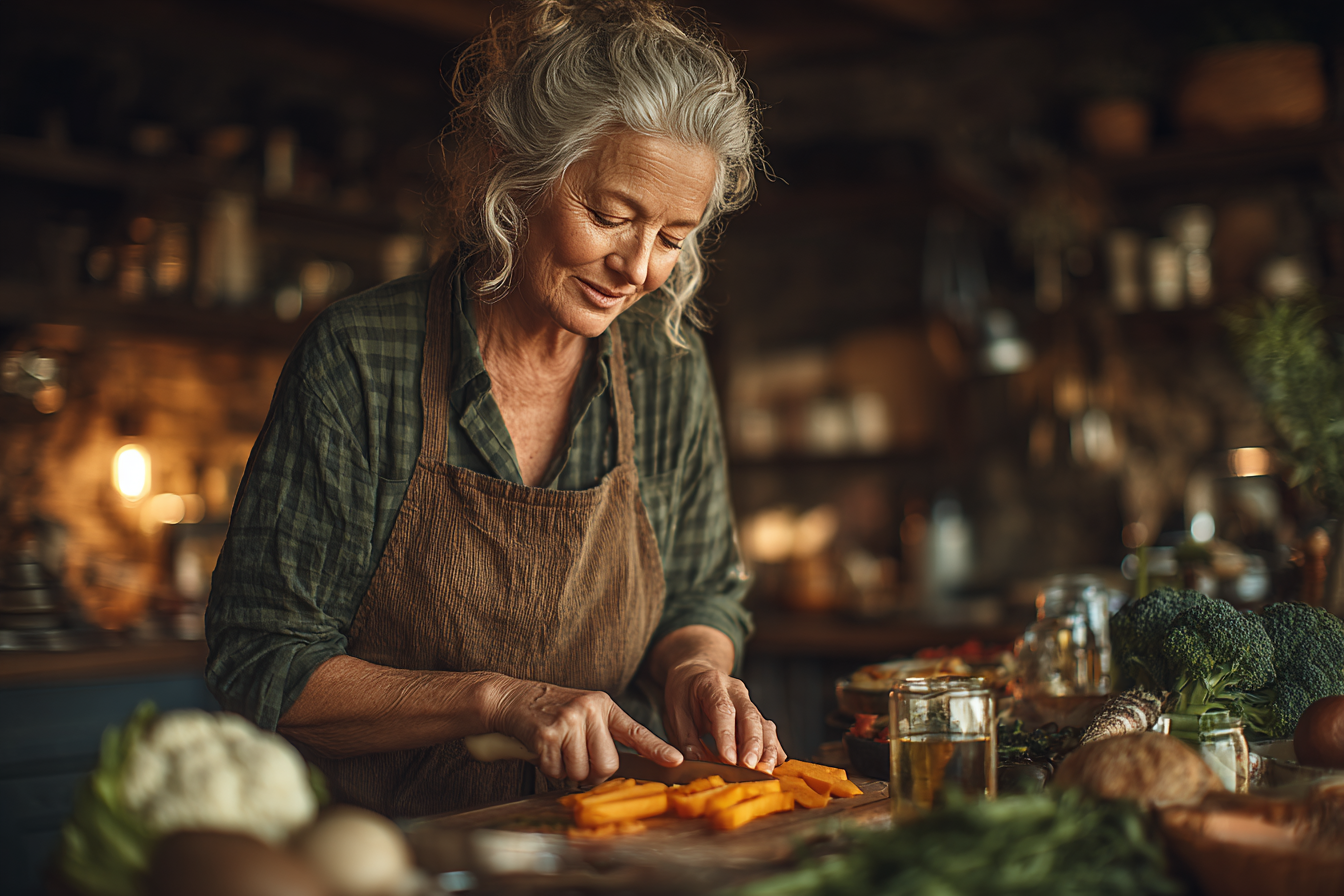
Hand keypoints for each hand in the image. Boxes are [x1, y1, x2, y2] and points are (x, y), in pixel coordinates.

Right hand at [485, 676, 681, 783]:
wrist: (513, 698)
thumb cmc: (551, 712)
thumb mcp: (583, 713)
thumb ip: (601, 736)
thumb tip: (612, 771)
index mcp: (603, 705)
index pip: (636, 731)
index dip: (657, 748)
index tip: (676, 760)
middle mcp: (589, 709)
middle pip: (607, 764)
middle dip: (591, 772)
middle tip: (575, 759)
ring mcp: (568, 720)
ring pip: (580, 771)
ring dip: (566, 771)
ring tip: (556, 750)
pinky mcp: (547, 733)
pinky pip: (556, 770)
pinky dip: (548, 768)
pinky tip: (542, 749)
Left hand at [662, 660, 785, 770]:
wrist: (696, 674)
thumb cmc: (684, 694)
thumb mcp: (675, 712)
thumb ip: (686, 739)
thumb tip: (697, 763)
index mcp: (712, 684)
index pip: (723, 710)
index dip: (727, 736)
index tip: (729, 760)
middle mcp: (736, 690)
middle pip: (750, 716)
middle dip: (752, 744)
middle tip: (750, 768)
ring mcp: (749, 702)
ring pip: (764, 725)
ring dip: (767, 750)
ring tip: (765, 771)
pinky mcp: (756, 715)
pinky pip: (769, 732)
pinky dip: (773, 749)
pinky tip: (774, 765)